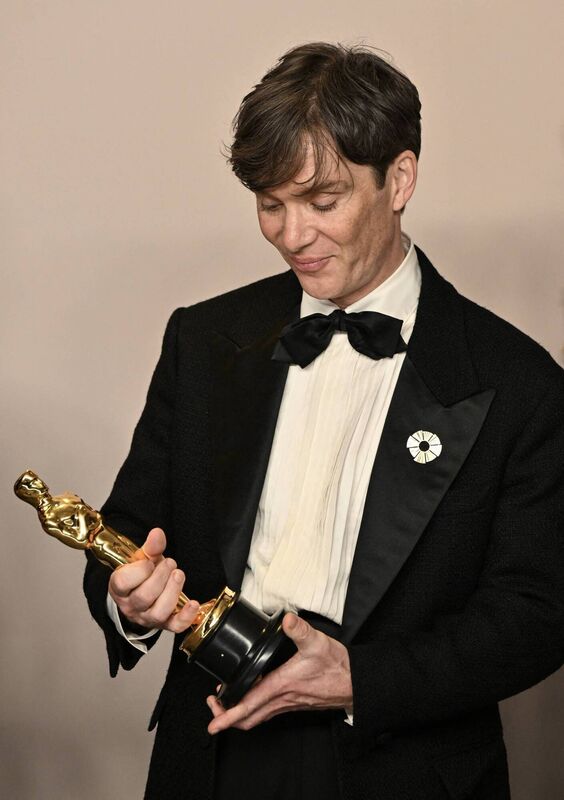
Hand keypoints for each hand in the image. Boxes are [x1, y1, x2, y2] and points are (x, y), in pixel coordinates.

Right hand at [108, 527, 199, 632]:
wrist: (145, 591)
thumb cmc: (142, 574)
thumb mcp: (143, 558)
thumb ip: (151, 547)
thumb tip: (157, 533)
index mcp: (119, 588)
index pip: (122, 583)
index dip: (139, 570)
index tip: (149, 561)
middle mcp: (131, 607)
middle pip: (144, 597)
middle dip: (161, 576)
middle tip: (170, 563)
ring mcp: (147, 618)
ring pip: (158, 613)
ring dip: (173, 591)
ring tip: (178, 575)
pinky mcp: (164, 625)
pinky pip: (175, 626)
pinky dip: (186, 617)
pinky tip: (193, 603)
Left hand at [206, 613, 352, 732]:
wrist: (355, 683)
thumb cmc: (337, 666)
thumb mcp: (318, 642)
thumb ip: (300, 630)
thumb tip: (287, 619)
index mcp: (281, 686)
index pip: (249, 706)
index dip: (228, 716)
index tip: (213, 723)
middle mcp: (282, 700)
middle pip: (248, 719)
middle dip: (226, 717)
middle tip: (213, 706)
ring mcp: (287, 704)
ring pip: (257, 717)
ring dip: (239, 713)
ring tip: (225, 701)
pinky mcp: (293, 703)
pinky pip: (267, 712)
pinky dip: (253, 708)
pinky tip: (252, 693)